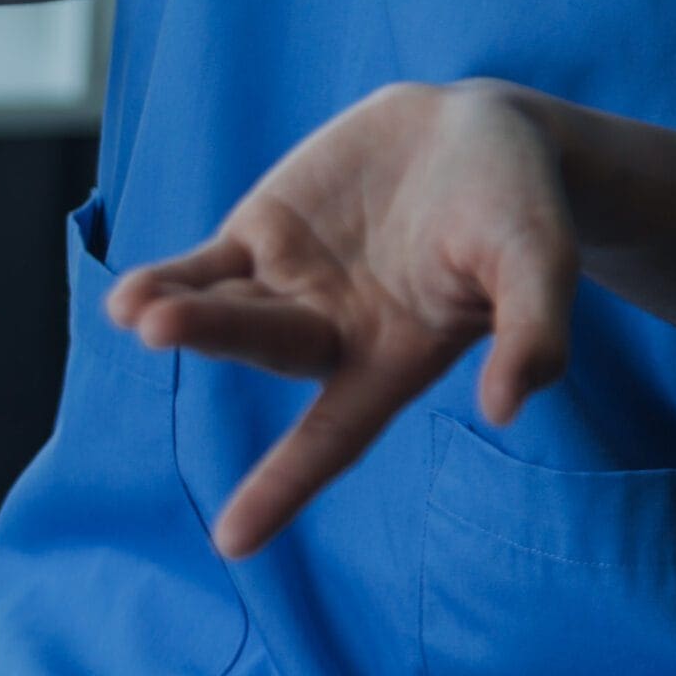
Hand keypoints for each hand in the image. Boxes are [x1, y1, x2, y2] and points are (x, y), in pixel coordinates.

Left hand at [108, 80, 579, 557]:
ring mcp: (288, 284)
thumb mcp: (544, 263)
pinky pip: (205, 266)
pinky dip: (170, 278)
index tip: (230, 543)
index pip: (332, 441)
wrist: (479, 132)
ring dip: (175, 311)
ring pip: (222, 308)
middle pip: (264, 349)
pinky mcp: (261, 234)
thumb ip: (535, 334)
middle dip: (213, 337)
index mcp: (392, 361)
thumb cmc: (520, 208)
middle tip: (159, 326)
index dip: (283, 487)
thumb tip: (508, 409)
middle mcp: (330, 332)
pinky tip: (132, 295)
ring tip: (135, 308)